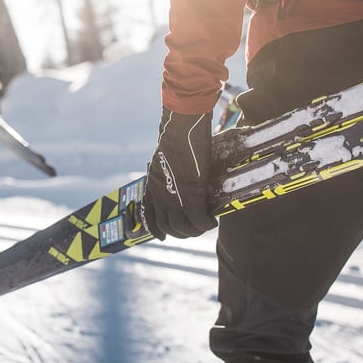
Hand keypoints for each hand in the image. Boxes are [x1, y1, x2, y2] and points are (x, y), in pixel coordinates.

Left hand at [143, 107, 217, 239]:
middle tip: (194, 230)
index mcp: (152, 185)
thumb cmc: (175, 136)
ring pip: (182, 228)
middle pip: (167, 227)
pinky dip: (207, 224)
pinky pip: (199, 220)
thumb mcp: (165, 158)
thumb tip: (179, 177)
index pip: (148, 216)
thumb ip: (169, 173)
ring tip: (205, 226)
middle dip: (181, 233)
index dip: (155, 230)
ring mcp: (173, 195)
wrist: (180, 125)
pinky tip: (214, 220)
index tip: (162, 237)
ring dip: (195, 231)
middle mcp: (159, 194)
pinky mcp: (191, 193)